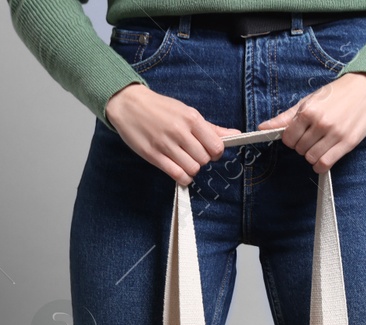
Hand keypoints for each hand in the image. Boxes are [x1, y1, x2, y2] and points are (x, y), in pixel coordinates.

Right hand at [104, 83, 240, 184]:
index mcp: (191, 118)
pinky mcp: (154, 156)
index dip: (215, 152)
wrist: (129, 104)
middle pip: (205, 159)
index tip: (207, 150)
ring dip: (192, 169)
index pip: (217, 146)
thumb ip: (211, 128)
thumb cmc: (160, 108)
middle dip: (202, 160)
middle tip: (192, 154)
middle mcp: (180, 131)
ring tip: (184, 161)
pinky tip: (179, 171)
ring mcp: (166, 144)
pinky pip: (177, 175)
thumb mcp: (187, 112)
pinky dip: (183, 178)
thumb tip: (236, 135)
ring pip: (193, 169)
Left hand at [258, 71, 365, 172]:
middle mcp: (321, 123)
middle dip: (303, 145)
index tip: (299, 134)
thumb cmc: (338, 93)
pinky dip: (320, 166)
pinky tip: (323, 158)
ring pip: (311, 158)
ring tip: (320, 144)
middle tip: (313, 136)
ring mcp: (335, 134)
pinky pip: (325, 164)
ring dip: (312, 155)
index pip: (288, 138)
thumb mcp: (309, 100)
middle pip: (299, 149)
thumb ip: (286, 117)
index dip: (291, 139)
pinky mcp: (348, 143)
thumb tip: (262, 127)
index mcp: (309, 111)